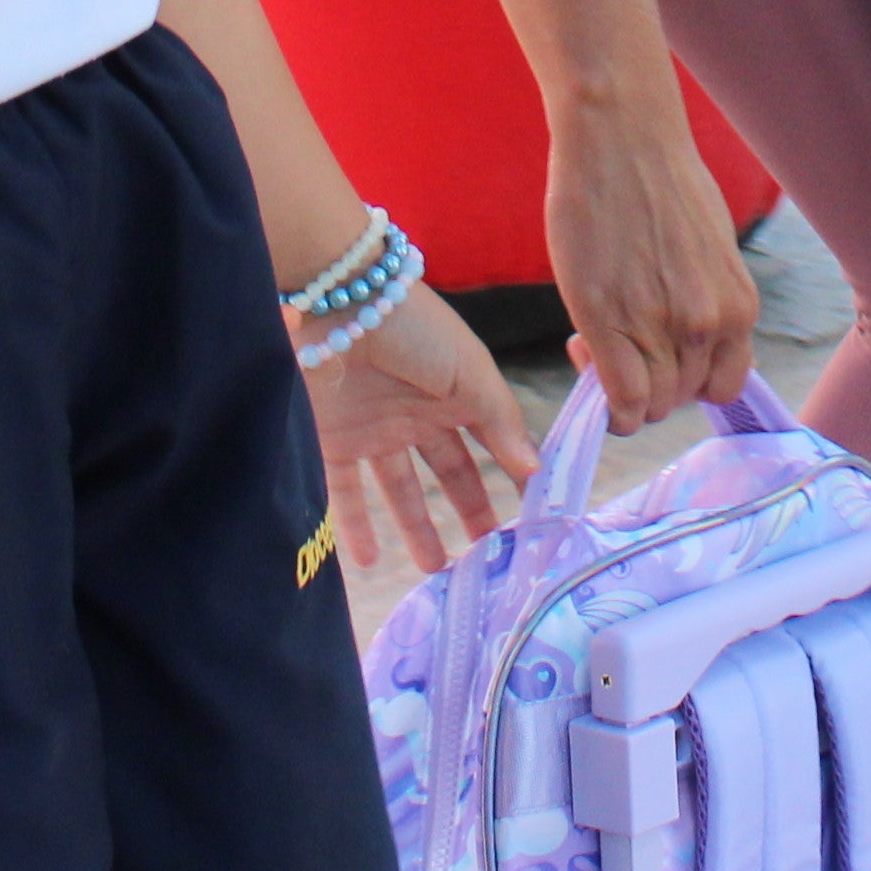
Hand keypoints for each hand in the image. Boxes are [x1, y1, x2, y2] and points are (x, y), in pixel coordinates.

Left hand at [305, 285, 540, 576]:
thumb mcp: (468, 371)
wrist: (336, 302)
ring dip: (415, 528)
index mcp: (457, 391)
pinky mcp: (334, 439)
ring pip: (398, 489)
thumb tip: (535, 470)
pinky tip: (368, 561)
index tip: (531, 517)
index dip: (511, 476)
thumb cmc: (412, 326)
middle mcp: (418, 413)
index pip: (492, 441)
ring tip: (432, 568)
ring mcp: (375, 428)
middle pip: (448, 470)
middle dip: (467, 508)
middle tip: (485, 553)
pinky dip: (355, 526)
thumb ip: (501, 421)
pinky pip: (346, 491)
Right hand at [546, 99, 756, 427]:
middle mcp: (709, 325)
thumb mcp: (712, 250)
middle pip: (682, 399)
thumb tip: (687, 339)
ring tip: (597, 341)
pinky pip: (619, 398)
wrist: (622, 138)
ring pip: (650, 406)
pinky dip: (606, 402)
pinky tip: (587, 360)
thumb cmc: (662, 179)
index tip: (661, 357)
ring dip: (622, 389)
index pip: (723, 387)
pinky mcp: (609, 322)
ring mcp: (661, 327)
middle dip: (650, 385)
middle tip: (620, 345)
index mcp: (739, 307)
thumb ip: (708, 300)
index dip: (689, 381)